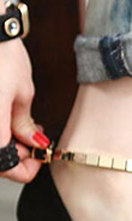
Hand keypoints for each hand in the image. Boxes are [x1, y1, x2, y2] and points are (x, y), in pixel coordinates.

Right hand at [0, 0, 48, 182]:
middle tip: (30, 141)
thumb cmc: (0, 51)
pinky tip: (4, 117)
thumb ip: (24, 123)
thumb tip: (32, 142)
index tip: (38, 158)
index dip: (26, 170)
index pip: (7, 169)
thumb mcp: (21, 92)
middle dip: (14, 156)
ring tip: (19, 127)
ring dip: (3, 144)